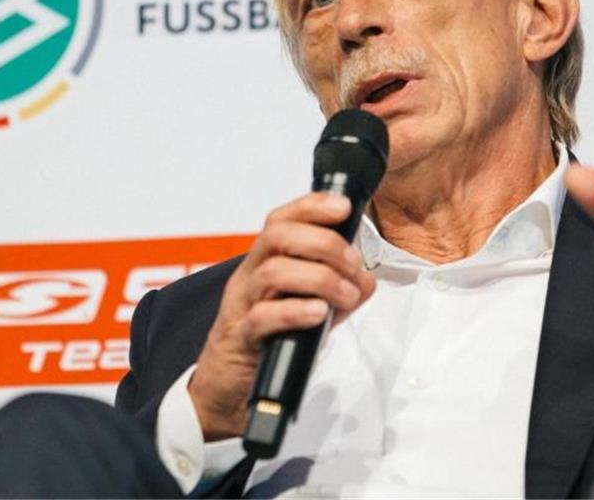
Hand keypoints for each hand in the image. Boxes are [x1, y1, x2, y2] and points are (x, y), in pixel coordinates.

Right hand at [187, 192, 375, 439]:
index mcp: (264, 262)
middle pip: (278, 236)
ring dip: (320, 278)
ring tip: (346, 295)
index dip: (312, 207)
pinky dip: (296, 311)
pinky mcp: (241, 338)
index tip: (345, 208)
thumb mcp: (307, 308)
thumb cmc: (268, 340)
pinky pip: (261, 317)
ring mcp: (242, 305)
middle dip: (324, 243)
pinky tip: (319, 313)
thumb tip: (366, 280)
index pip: (282, 219)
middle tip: (354, 265)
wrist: (227, 387)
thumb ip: (337, 291)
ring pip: (272, 272)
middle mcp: (249, 276)